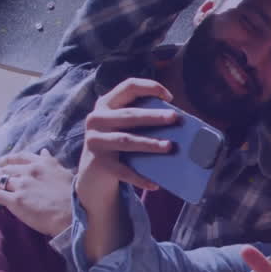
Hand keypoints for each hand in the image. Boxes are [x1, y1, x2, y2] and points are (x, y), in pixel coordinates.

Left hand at [0, 149, 74, 235]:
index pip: (19, 157)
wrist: (74, 215)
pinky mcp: (16, 200)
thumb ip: (52, 162)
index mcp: (43, 164)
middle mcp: (30, 171)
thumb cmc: (74, 197)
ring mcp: (22, 185)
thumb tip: (44, 151)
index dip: (6, 160)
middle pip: (4, 170)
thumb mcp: (64, 173)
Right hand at [74, 78, 178, 206]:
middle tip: (174, 118)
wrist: (93, 170)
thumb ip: (142, 119)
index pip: (128, 86)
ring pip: (126, 141)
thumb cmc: (119, 141)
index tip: (169, 97)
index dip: (149, 87)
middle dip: (153, 117)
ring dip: (149, 144)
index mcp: (106, 104)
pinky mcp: (99, 163)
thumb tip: (177, 123)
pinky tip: (155, 185)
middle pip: (129, 115)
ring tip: (169, 146)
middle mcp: (96, 119)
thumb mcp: (124, 125)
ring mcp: (95, 141)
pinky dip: (140, 178)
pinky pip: (123, 171)